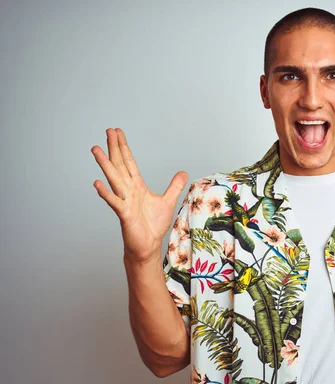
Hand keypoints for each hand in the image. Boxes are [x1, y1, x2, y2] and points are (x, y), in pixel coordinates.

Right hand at [91, 128, 188, 262]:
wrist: (148, 246)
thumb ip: (174, 186)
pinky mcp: (124, 215)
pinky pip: (114, 202)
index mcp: (137, 187)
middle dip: (114, 148)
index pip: (129, 162)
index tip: (117, 132)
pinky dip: (106, 193)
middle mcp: (128, 191)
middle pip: (120, 165)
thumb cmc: (153, 226)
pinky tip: (97, 183)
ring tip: (96, 149)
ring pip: (114, 179)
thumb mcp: (168, 201)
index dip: (124, 147)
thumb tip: (183, 172)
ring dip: (105, 165)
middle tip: (108, 130)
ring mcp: (125, 202)